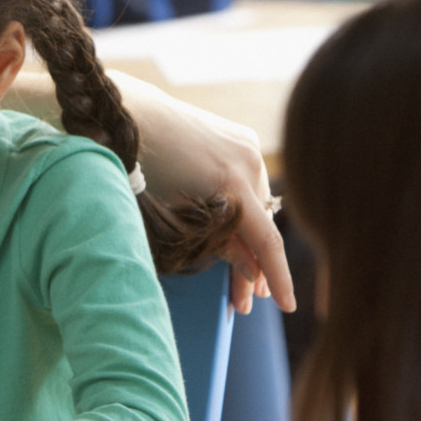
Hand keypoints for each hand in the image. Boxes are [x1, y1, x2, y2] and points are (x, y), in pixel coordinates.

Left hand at [109, 71, 294, 313]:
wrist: (133, 115)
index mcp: (230, 182)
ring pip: (259, 205)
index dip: (278, 276)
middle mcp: (247, 161)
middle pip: (262, 225)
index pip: (266, 241)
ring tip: (243, 274)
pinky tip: (239, 232)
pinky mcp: (242, 137)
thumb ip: (217, 244)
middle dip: (255, 266)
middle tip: (246, 301)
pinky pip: (251, 182)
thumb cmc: (144, 168)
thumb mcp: (175, 215)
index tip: (288, 305)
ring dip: (252, 237)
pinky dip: (247, 208)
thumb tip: (251, 272)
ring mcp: (248, 146)